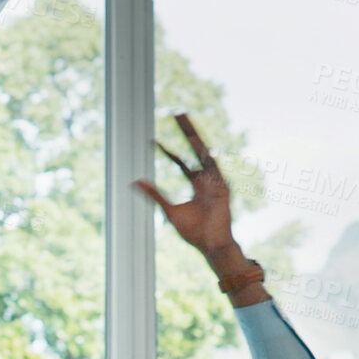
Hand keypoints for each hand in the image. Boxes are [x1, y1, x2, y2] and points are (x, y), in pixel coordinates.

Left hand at [134, 113, 238, 258]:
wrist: (210, 245)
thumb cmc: (193, 232)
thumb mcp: (169, 210)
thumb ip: (155, 195)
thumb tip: (136, 182)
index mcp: (197, 184)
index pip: (181, 162)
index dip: (168, 151)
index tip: (153, 141)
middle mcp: (206, 178)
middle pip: (195, 149)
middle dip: (186, 131)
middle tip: (178, 112)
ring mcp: (215, 181)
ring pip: (204, 152)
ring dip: (194, 137)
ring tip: (184, 121)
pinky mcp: (222, 187)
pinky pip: (213, 168)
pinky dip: (204, 156)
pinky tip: (196, 144)